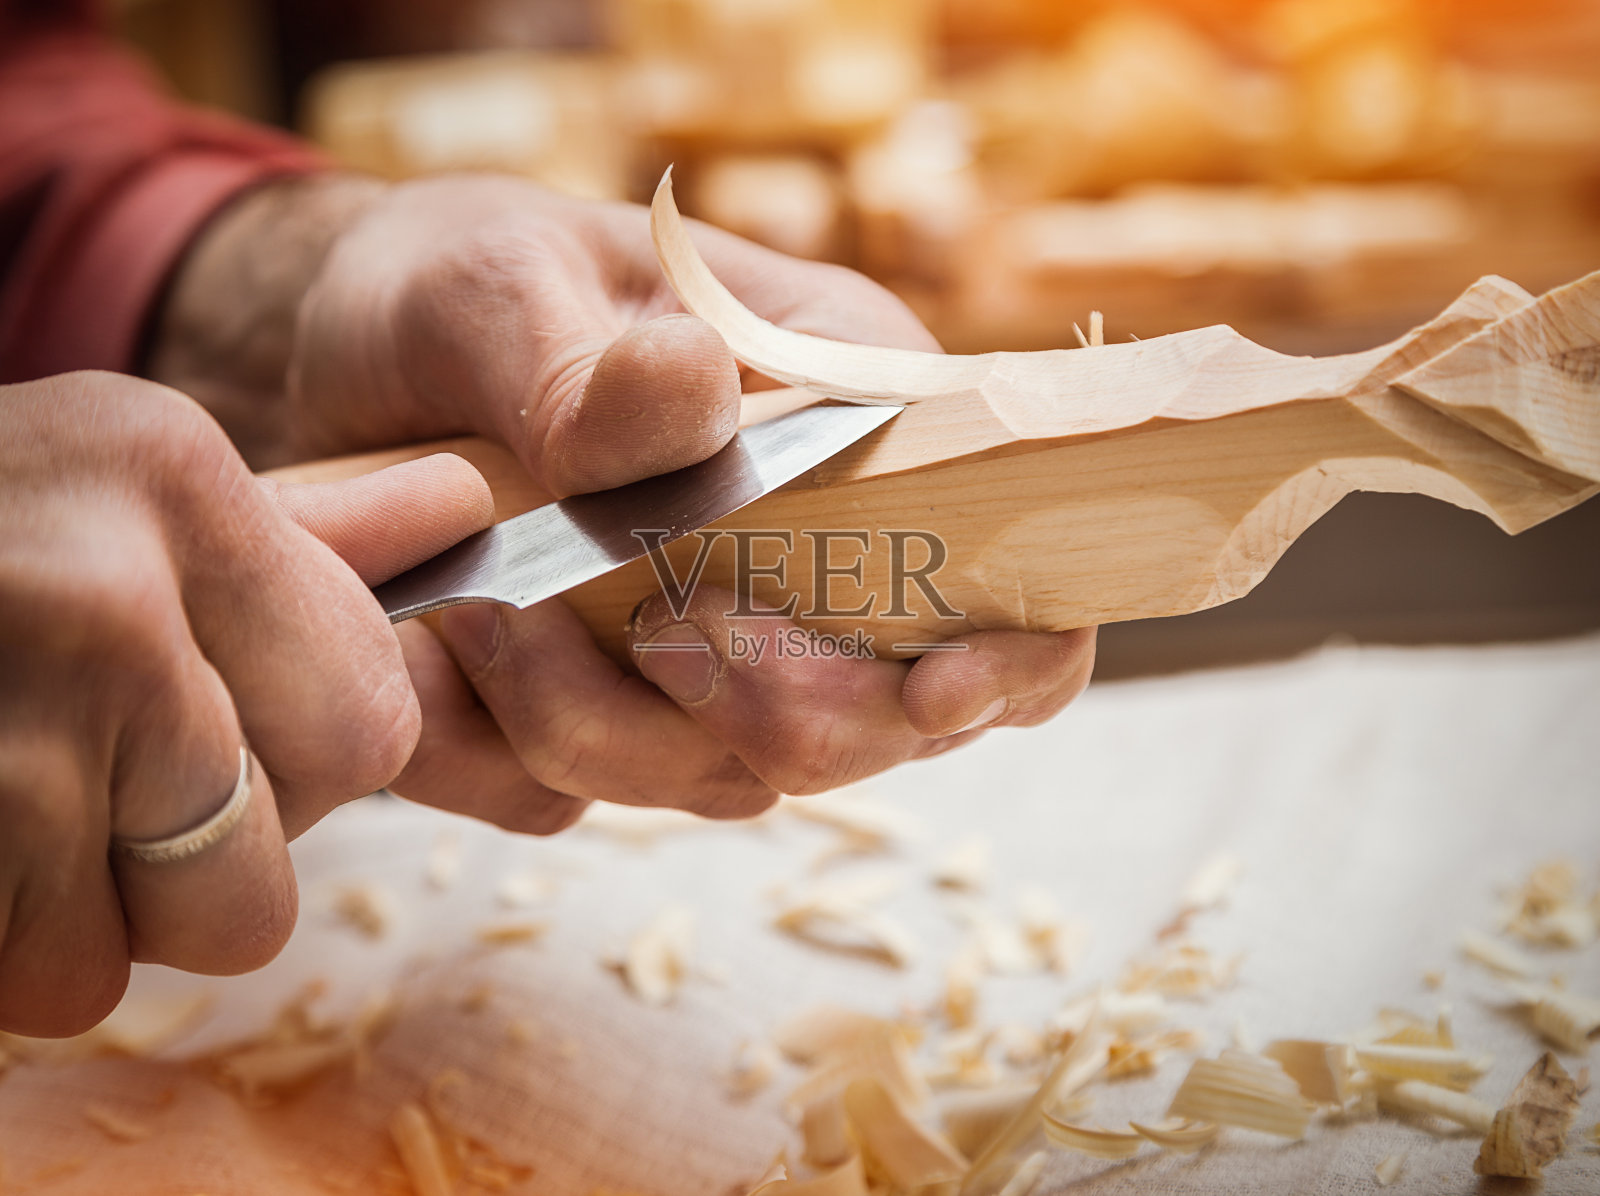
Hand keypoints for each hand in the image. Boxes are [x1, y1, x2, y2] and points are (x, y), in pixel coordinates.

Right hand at [0, 372, 490, 1034]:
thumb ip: (309, 533)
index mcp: (170, 474)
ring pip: (155, 947)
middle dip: (201, 851)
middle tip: (84, 760)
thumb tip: (469, 501)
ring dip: (83, 909)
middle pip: (277, 849)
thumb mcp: (118, 495)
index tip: (207, 715)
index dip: (299, 760)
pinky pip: (45, 986)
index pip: (373, 724)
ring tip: (0, 788)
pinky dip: (3, 945)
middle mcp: (95, 589)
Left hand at [151, 173, 1095, 830]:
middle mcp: (807, 559)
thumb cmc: (461, 289)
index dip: (1010, 653)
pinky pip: (576, 800)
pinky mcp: (602, 715)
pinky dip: (497, 759)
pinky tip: (433, 669)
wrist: (343, 360)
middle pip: (879, 718)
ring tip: (482, 623)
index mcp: (851, 427)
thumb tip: (693, 394)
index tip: (939, 689)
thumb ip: (590, 360)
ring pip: (727, 778)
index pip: (1006, 563)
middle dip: (777, 712)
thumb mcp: (506, 285)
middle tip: (654, 636)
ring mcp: (709, 654)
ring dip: (606, 734)